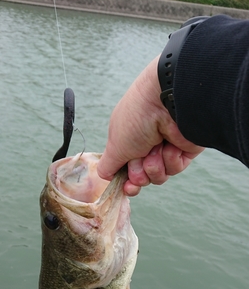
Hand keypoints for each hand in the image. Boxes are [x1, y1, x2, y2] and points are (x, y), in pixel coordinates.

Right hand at [97, 56, 203, 195]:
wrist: (167, 101)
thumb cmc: (136, 118)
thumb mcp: (115, 145)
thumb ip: (108, 165)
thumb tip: (104, 176)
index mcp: (128, 141)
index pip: (127, 171)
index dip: (127, 182)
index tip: (127, 187)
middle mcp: (147, 145)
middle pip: (143, 177)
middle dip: (140, 173)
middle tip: (140, 159)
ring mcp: (166, 147)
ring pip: (159, 175)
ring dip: (155, 165)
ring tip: (156, 147)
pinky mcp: (185, 150)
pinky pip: (176, 168)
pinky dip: (171, 159)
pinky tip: (170, 144)